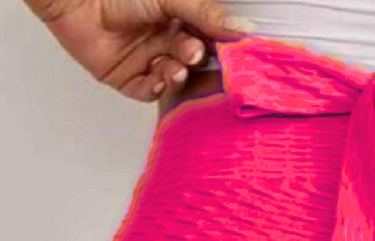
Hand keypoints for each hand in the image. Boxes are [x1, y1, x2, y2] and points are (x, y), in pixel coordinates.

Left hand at [34, 0, 255, 101]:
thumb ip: (207, 14)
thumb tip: (245, 28)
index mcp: (180, 21)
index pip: (210, 41)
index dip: (222, 50)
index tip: (234, 56)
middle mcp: (167, 43)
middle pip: (194, 64)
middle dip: (196, 61)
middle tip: (194, 53)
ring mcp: (148, 62)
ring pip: (174, 79)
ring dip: (177, 74)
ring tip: (174, 65)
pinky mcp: (129, 80)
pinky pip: (150, 92)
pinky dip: (156, 87)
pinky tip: (157, 77)